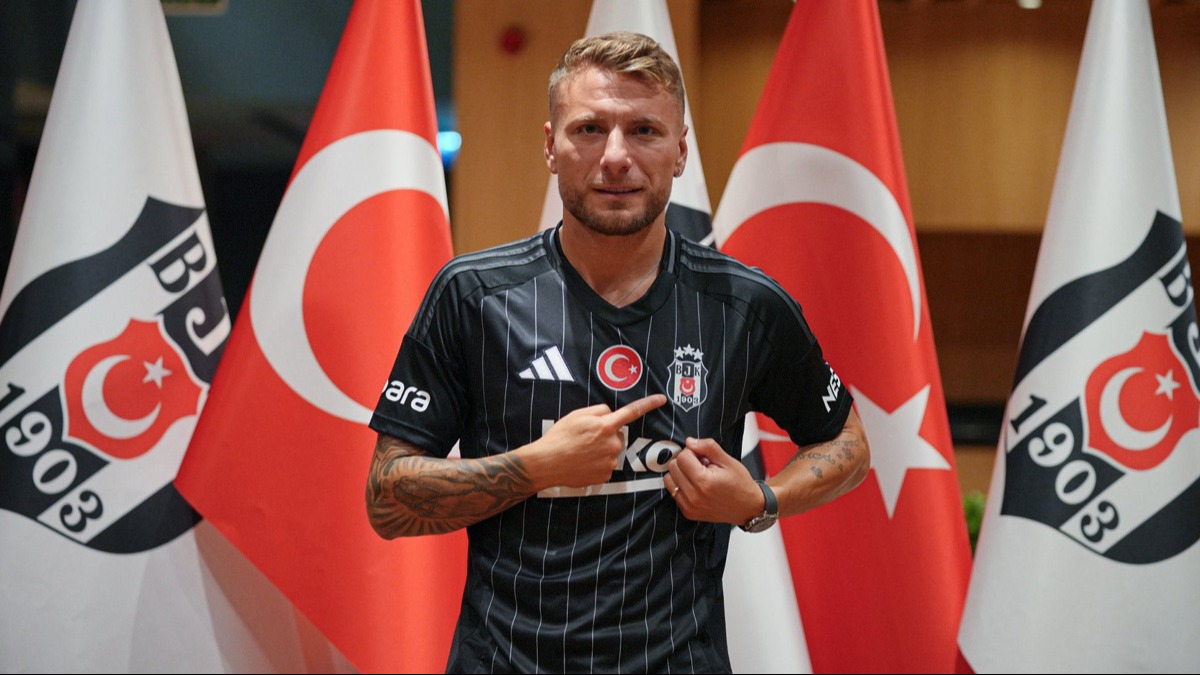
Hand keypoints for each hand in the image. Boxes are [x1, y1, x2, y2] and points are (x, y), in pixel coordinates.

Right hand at [528, 394, 667, 488]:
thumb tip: (610, 415)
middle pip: (617, 434)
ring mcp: (610, 461)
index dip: (648, 404)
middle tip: (584, 438)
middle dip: (605, 434)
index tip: (662, 399)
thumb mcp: (577, 415)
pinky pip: (607, 465)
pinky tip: (583, 462)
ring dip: (601, 450)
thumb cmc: (560, 437)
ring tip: (580, 451)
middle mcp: (612, 444)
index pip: (632, 412)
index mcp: (605, 425)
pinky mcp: (606, 475)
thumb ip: (598, 411)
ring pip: (612, 451)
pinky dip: (597, 463)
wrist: (547, 463)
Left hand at [664, 437, 762, 524]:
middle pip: (673, 467)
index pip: (682, 457)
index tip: (703, 457)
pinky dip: (680, 486)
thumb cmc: (740, 484)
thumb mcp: (728, 461)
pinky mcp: (688, 512)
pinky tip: (695, 485)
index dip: (692, 452)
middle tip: (701, 465)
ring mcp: (689, 506)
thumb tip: (689, 442)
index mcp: (704, 481)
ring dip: (680, 474)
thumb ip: (708, 447)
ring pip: (669, 480)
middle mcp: (694, 496)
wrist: (748, 508)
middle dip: (685, 462)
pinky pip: (673, 492)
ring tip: (697, 475)